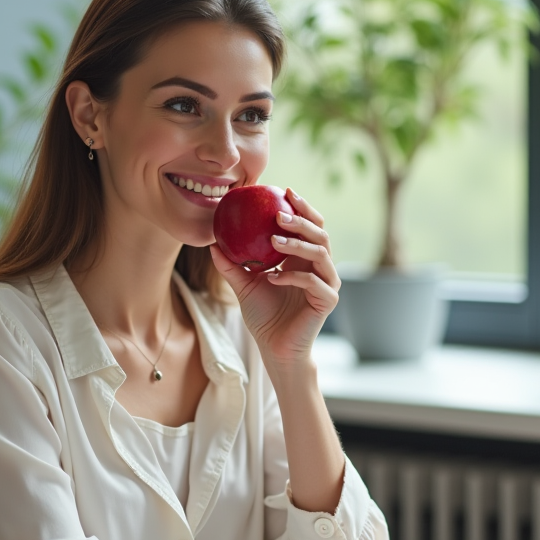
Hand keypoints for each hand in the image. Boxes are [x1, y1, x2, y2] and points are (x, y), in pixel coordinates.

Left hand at [208, 188, 338, 367]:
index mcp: (304, 258)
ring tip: (274, 239)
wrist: (274, 348)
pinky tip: (273, 277)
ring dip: (297, 243)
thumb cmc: (263, 316)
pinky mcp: (327, 300)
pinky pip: (313, 281)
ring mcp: (326, 283)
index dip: (302, 207)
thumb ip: (232, 265)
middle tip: (279, 213)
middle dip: (302, 219)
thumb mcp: (243, 285)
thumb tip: (212, 243)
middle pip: (320, 233)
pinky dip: (293, 276)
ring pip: (321, 253)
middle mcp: (319, 266)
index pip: (310, 225)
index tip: (285, 191)